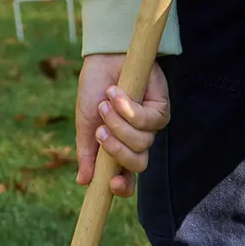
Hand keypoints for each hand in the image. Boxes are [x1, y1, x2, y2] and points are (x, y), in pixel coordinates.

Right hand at [73, 54, 170, 197]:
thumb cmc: (93, 89)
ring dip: (119, 124)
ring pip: (142, 144)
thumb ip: (87, 152)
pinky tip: (117, 93)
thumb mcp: (85, 122)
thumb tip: (84, 182)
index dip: (122, 187)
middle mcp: (136, 141)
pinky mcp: (161, 110)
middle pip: (137, 165)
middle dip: (117, 151)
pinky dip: (129, 109)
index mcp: (118, 148)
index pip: (126, 179)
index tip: (110, 183)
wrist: (103, 58)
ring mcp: (150, 127)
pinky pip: (149, 122)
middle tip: (100, 131)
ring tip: (106, 103)